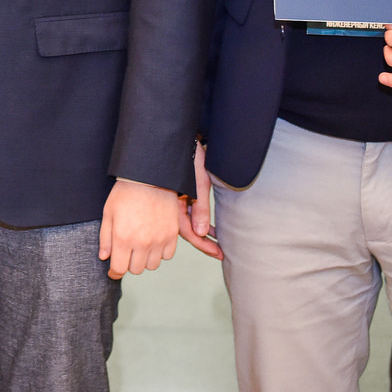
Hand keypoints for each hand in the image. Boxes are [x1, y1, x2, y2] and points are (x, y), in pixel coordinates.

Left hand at [100, 178, 188, 277]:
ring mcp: (159, 240)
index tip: (113, 271)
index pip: (119, 269)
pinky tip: (154, 241)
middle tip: (127, 252)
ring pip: (152, 265)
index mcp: (123, 238)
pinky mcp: (172, 235)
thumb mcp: (109, 213)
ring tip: (141, 246)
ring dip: (145, 259)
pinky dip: (160, 253)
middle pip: (136, 269)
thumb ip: (105, 238)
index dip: (114, 272)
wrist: (150, 178)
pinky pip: (167, 256)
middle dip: (129, 263)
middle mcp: (142, 243)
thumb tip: (104, 257)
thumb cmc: (125, 194)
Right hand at [177, 142, 222, 259]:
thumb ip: (200, 207)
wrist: (179, 139)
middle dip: (203, 242)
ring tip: (216, 243)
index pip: (188, 231)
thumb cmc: (188, 157)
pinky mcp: (179, 194)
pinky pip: (187, 213)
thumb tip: (202, 232)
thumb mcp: (198, 182)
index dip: (203, 244)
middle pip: (187, 229)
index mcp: (174, 203)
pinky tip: (208, 228)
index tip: (217, 253)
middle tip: (219, 252)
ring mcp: (175, 200)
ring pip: (187, 222)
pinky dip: (198, 221)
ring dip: (202, 233)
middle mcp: (172, 204)